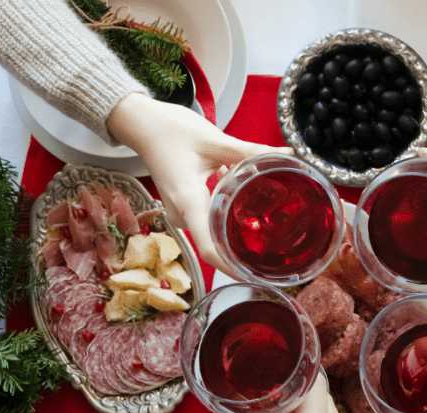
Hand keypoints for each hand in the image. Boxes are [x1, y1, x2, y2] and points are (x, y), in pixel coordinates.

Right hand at [106, 93, 290, 274]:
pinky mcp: (182, 206)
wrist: (140, 124)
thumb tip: (285, 154)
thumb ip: (250, 151)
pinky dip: (224, 218)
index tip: (255, 275)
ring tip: (266, 234)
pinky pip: (205, 221)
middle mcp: (182, 213)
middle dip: (241, 252)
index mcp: (189, 201)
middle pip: (214, 245)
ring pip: (211, 232)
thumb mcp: (215, 140)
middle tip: (274, 253)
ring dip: (233, 232)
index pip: (210, 249)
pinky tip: (244, 209)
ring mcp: (180, 211)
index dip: (232, 268)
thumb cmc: (170, 131)